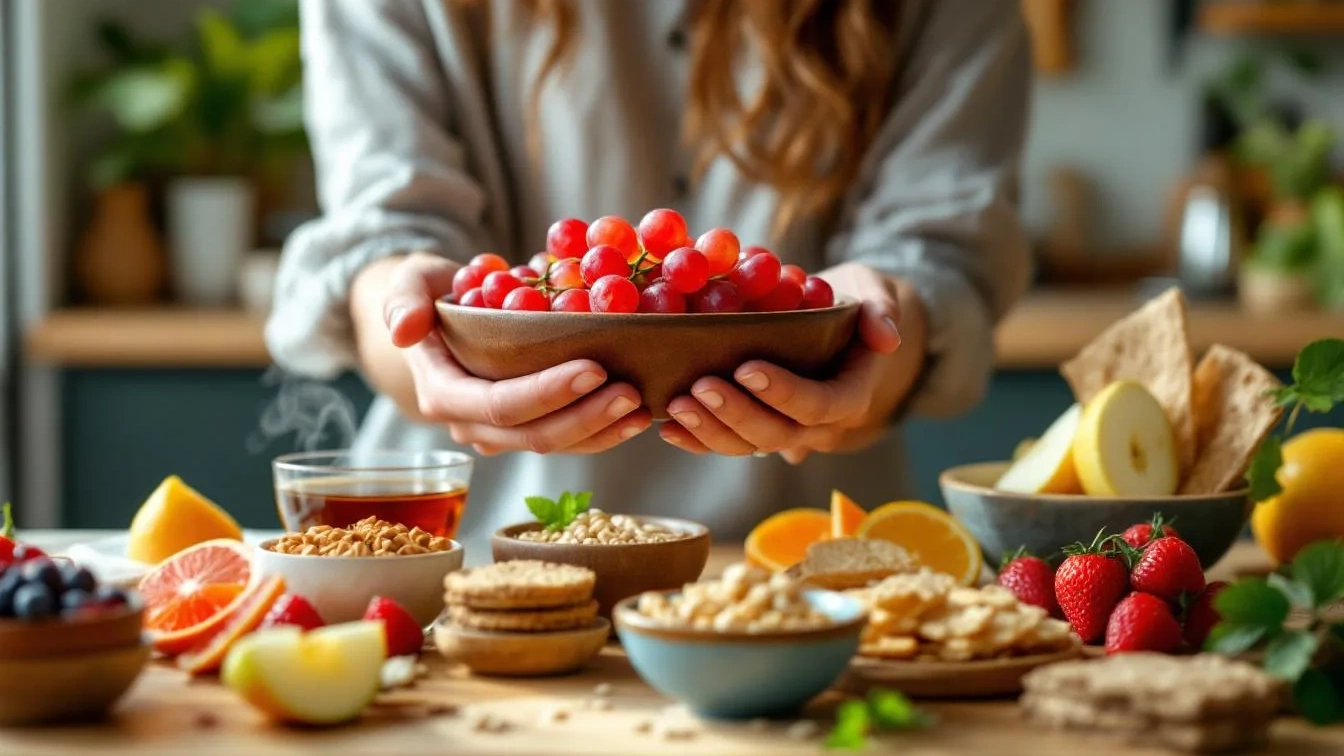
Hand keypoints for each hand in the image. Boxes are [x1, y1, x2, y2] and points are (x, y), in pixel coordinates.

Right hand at [376, 252, 651, 454]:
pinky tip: (639, 416)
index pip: (499, 405)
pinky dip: (605, 432)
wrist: (441, 317)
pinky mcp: (529, 430)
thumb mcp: (409, 281)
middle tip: (631, 391)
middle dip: (585, 416)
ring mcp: (502, 434)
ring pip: (556, 446)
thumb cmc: (432, 293)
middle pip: (533, 435)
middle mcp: (472, 425)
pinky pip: (568, 442)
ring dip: (602, 431)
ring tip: (643, 406)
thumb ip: (402, 299)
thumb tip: (404, 330)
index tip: (593, 368)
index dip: (546, 392)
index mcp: (443, 393)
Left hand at [660, 263, 925, 463]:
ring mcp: (784, 430)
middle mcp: (817, 423)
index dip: (784, 393)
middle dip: (737, 414)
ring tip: (677, 405)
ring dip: (710, 431)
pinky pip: (726, 443)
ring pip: (749, 446)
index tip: (747, 367)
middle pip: (778, 434)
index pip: (820, 404)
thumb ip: (881, 310)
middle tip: (700, 386)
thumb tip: (887, 337)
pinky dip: (696, 440)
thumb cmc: (853, 300)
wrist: (838, 321)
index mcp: (849, 393)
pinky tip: (666, 427)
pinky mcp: (755, 426)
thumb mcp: (874, 292)